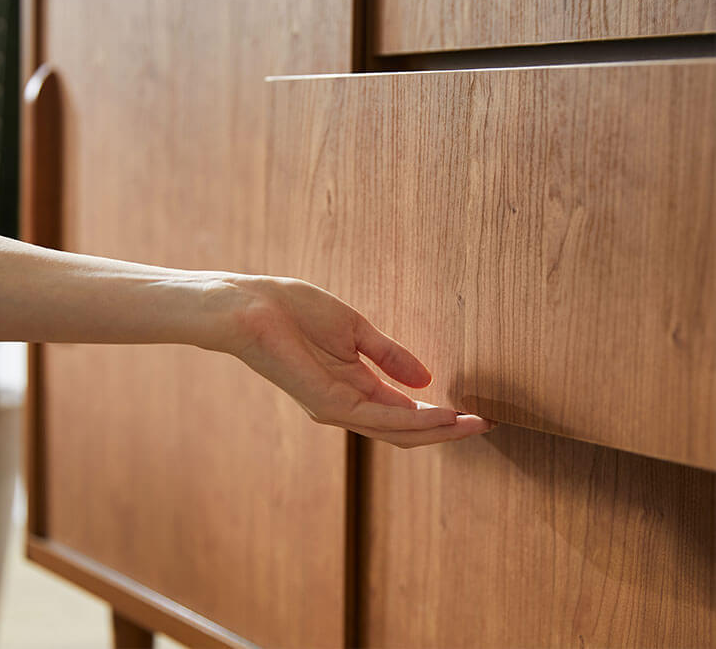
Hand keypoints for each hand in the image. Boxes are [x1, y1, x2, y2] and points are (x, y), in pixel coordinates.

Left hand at [218, 275, 494, 447]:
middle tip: (486, 425)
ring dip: (438, 430)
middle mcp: (345, 405)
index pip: (403, 412)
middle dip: (447, 430)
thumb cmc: (293, 310)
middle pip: (405, 430)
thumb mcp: (354, 329)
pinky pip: (378, 417)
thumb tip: (426, 379)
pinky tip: (442, 414)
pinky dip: (413, 419)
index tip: (476, 410)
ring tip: (475, 424)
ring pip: (396, 431)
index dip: (440, 415)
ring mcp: (335, 407)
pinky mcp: (326, 402)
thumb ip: (388, 355)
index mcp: (352, 386)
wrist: (250, 305)